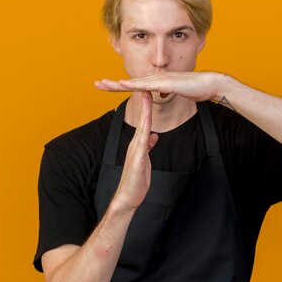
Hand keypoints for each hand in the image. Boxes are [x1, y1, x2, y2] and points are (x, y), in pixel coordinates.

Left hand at [95, 71, 226, 102]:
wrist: (211, 84)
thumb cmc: (197, 89)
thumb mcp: (177, 92)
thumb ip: (167, 91)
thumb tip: (160, 93)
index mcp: (158, 82)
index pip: (135, 85)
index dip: (120, 85)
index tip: (106, 86)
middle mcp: (157, 78)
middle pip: (131, 81)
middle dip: (113, 84)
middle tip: (96, 84)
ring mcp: (161, 79)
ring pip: (136, 82)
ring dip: (119, 84)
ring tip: (104, 84)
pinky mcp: (167, 83)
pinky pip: (148, 85)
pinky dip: (135, 85)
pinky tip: (124, 84)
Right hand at [113, 92, 158, 209]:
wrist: (128, 197)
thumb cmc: (136, 181)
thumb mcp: (146, 160)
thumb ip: (149, 146)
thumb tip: (153, 135)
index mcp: (138, 144)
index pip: (145, 121)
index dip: (147, 107)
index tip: (150, 92)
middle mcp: (135, 144)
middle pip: (142, 119)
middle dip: (144, 102)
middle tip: (146, 85)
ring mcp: (135, 151)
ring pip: (141, 127)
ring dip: (144, 112)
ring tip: (146, 97)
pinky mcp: (137, 159)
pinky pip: (142, 142)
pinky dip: (144, 131)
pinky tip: (148, 124)